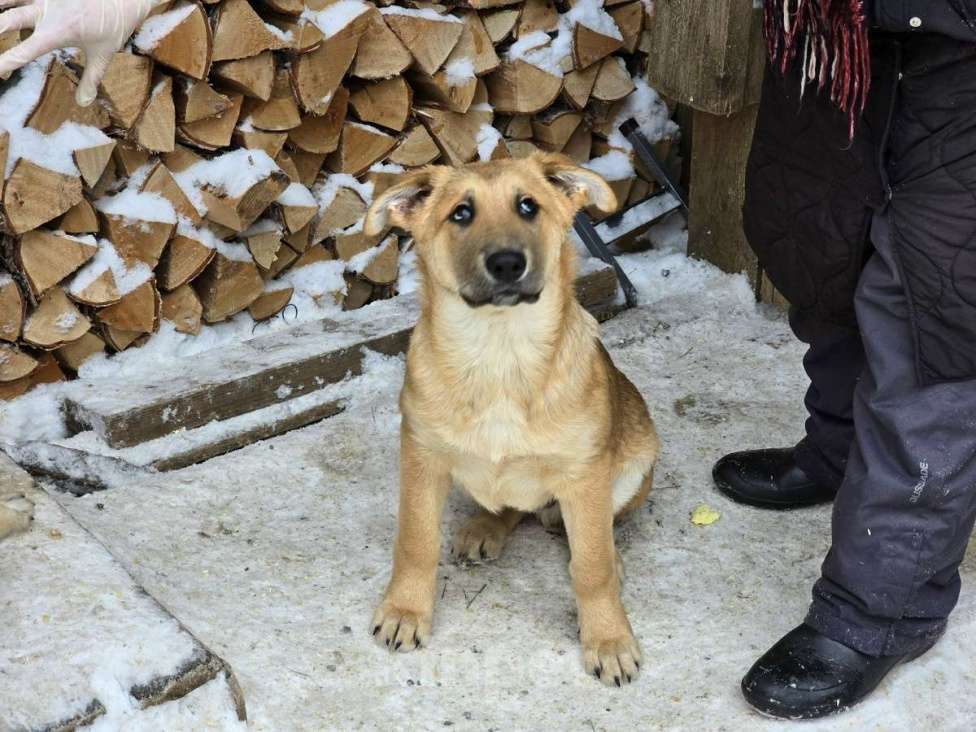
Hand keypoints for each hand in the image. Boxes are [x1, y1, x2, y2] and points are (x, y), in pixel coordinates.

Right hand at [0, 0, 166, 105]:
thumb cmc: (114, 25)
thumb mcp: (104, 55)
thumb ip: (91, 79)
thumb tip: (84, 103)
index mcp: (58, 33)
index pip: (25, 51)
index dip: (7, 62)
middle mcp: (47, 13)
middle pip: (10, 20)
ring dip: (0, 5)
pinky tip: (4, 4)